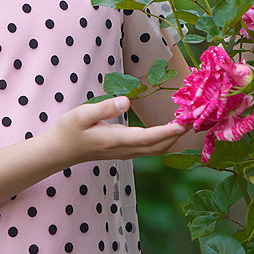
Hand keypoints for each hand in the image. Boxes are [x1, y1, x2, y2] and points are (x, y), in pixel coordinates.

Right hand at [49, 97, 188, 164]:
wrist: (61, 151)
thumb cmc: (69, 130)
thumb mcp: (81, 114)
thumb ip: (104, 108)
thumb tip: (125, 101)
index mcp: (116, 140)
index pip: (148, 138)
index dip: (167, 131)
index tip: (183, 123)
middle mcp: (124, 150)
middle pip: (158, 147)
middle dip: (176, 134)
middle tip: (192, 117)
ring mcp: (125, 153)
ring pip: (155, 150)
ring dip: (171, 138)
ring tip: (184, 120)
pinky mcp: (124, 151)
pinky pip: (149, 149)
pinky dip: (162, 139)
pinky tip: (167, 128)